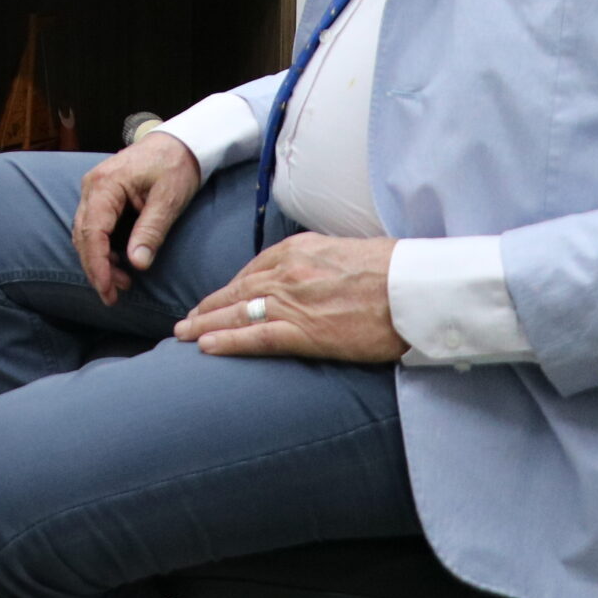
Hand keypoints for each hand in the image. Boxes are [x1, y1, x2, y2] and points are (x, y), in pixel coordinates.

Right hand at [70, 131, 203, 304]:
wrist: (180, 143)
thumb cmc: (175, 166)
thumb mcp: (169, 200)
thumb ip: (151, 231)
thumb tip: (137, 264)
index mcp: (105, 185)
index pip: (93, 231)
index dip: (97, 264)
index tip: (107, 289)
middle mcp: (92, 187)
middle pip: (83, 235)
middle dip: (96, 268)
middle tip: (113, 296)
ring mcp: (94, 190)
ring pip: (85, 233)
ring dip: (98, 260)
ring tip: (120, 284)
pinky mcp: (101, 196)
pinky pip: (93, 226)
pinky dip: (102, 248)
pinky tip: (118, 263)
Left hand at [175, 234, 404, 363]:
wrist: (412, 287)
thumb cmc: (391, 269)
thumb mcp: (343, 251)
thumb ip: (317, 261)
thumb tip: (312, 272)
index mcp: (296, 250)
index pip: (251, 271)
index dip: (229, 289)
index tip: (215, 300)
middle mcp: (286, 273)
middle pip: (236, 292)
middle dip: (207, 306)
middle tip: (185, 320)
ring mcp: (293, 302)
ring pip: (237, 313)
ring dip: (206, 325)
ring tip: (184, 335)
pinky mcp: (306, 332)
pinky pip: (257, 337)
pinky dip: (229, 342)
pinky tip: (207, 347)